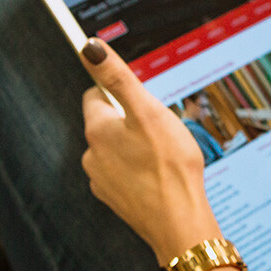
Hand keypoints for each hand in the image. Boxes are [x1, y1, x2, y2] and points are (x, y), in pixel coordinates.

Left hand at [79, 37, 222, 262]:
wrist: (179, 223)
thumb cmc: (168, 165)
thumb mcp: (148, 110)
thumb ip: (118, 77)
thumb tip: (90, 47)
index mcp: (97, 129)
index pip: (96, 95)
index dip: (121, 93)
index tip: (143, 102)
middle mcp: (92, 155)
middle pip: (108, 122)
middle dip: (132, 120)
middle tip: (161, 129)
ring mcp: (102, 181)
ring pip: (118, 148)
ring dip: (137, 146)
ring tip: (164, 155)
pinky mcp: (116, 200)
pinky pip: (125, 173)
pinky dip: (140, 170)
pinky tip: (161, 175)